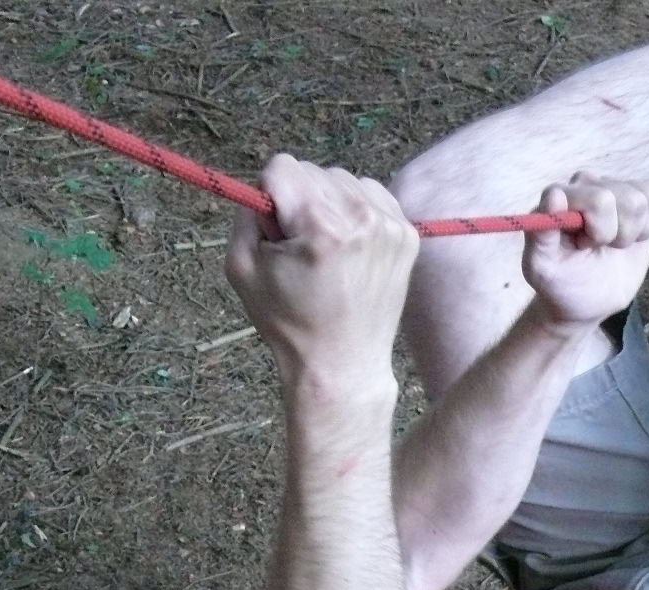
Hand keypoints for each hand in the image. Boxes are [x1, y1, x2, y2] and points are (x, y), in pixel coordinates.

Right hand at [226, 155, 419, 393]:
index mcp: (320, 227)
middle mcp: (361, 218)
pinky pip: (371, 195)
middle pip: (313, 170)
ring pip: (343, 179)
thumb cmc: (288, 323)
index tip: (276, 230)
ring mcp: (390, 224)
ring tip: (328, 249)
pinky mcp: (407, 233)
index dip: (270, 195)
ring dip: (328, 203)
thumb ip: (246, 214)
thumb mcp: (241, 268)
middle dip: (299, 200)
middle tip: (302, 247)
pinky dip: (355, 211)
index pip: (282, 166)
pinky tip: (349, 247)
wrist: (342, 364)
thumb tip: (264, 189)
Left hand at [521, 174, 648, 330]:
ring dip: (641, 230)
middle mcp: (592, 184)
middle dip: (623, 235)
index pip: (603, 199)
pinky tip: (646, 234)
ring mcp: (619, 188)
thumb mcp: (542, 268)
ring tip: (618, 245)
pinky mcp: (645, 199)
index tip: (585, 247)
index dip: (602, 231)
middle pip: (634, 199)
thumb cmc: (560, 283)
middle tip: (602, 250)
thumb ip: (541, 234)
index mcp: (564, 194)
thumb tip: (555, 195)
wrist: (586, 299)